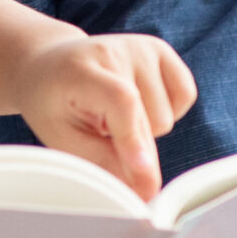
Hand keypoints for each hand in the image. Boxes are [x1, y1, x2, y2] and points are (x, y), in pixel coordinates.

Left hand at [15, 33, 196, 198]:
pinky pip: (184, 97)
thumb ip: (102, 161)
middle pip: (147, 120)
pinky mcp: (160, 49)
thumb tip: (144, 191)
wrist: (51, 65)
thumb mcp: (62, 137)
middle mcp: (115, 50)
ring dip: (144, 129)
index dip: (135, 139)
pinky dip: (165, 111)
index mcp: (80, 69)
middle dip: (132, 148)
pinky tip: (135, 104)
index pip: (120, 101)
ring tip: (110, 112)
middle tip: (98, 131)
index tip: (143, 172)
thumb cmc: (53, 104)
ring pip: (167, 118)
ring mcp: (141, 46)